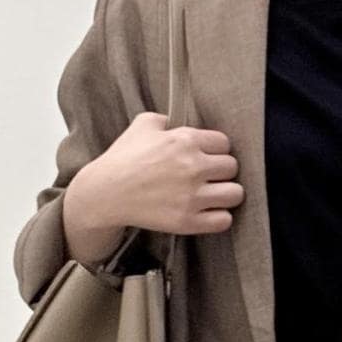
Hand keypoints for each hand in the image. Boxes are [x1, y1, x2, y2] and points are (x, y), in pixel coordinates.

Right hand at [63, 112, 243, 263]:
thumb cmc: (123, 157)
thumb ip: (168, 120)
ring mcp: (192, 196)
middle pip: (232, 167)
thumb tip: (179, 123)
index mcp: (185, 140)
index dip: (215, 150)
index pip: (224, 143)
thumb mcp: (143, 124)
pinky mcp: (188, 221)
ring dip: (226, 194)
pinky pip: (224, 220)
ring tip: (214, 196)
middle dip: (222, 171)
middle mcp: (193, 167)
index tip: (205, 157)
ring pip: (235, 194)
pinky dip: (220, 217)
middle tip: (209, 177)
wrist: (106, 193)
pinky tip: (209, 213)